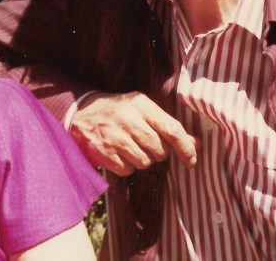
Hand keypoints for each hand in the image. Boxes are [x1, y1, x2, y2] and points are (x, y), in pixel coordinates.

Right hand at [69, 91, 197, 175]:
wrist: (79, 112)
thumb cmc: (118, 111)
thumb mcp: (142, 110)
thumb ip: (168, 126)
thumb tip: (196, 144)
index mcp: (141, 105)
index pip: (172, 129)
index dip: (186, 148)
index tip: (191, 160)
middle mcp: (129, 120)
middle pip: (160, 150)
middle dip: (158, 152)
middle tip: (146, 144)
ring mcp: (115, 137)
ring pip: (145, 162)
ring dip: (141, 159)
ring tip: (130, 146)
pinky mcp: (103, 152)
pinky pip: (128, 170)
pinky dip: (126, 166)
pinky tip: (118, 153)